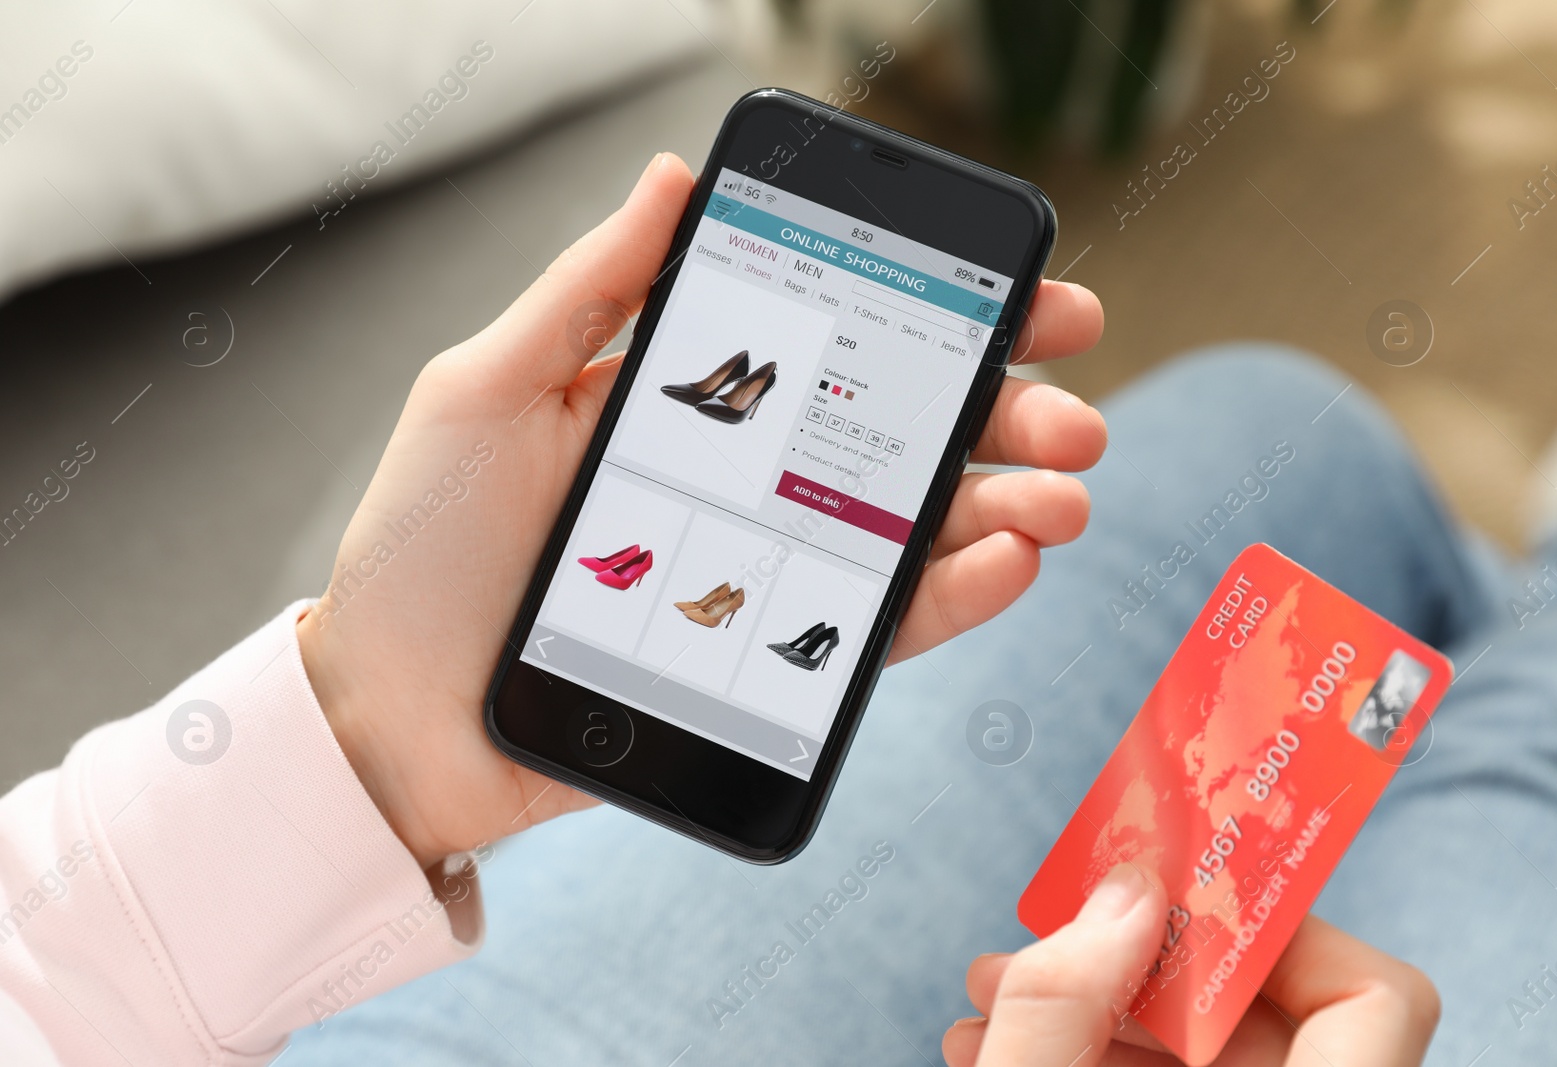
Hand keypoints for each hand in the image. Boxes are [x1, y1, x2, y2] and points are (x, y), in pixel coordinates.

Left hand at [296, 153, 1108, 869]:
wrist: (389, 717)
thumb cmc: (418, 548)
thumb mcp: (486, 390)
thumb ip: (590, 290)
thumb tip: (673, 175)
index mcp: (690, 402)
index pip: (839, 346)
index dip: (946, 323)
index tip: (1033, 303)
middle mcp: (743, 482)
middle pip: (901, 439)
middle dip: (1006, 421)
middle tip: (1073, 421)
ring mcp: (760, 572)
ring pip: (911, 533)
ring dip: (1004, 510)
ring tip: (1063, 497)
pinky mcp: (764, 662)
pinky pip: (875, 628)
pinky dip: (952, 599)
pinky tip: (1005, 564)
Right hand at [945, 865, 1439, 1066]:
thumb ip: (1061, 1001)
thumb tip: (1126, 894)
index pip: (1376, 1001)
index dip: (1278, 928)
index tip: (1169, 898)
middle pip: (1280, 1020)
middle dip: (1144, 966)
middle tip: (1042, 942)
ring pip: (1225, 1062)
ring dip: (1106, 1014)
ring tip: (991, 998)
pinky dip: (1103, 1064)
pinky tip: (1005, 1046)